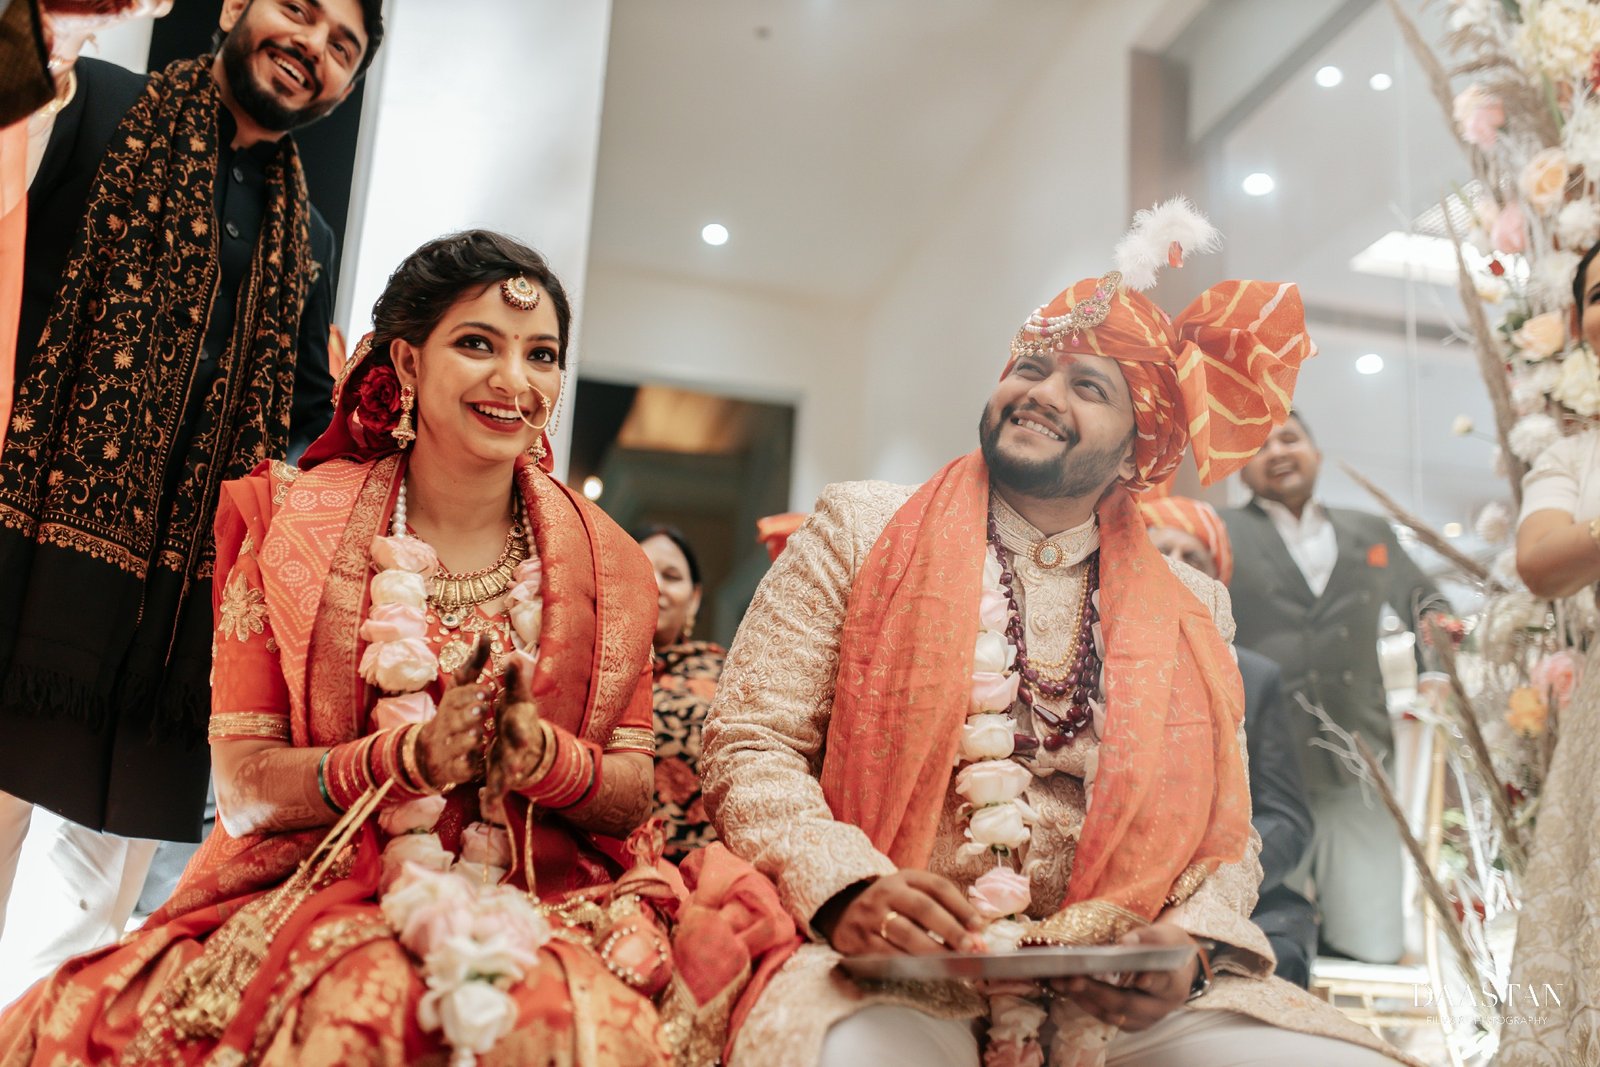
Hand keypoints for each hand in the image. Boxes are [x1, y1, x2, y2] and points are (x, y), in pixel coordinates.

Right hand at [414, 641, 489, 789]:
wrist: (429, 750)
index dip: (472, 694)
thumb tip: (486, 634)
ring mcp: (447, 746)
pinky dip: (465, 766)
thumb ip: (475, 663)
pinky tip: (474, 763)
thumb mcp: (461, 686)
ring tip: (477, 735)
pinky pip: (457, 768)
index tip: (489, 690)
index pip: (459, 696)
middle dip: (468, 714)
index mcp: (451, 703)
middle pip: (456, 719)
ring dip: (465, 739)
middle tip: (482, 710)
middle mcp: (446, 724)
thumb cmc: (453, 711)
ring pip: (456, 743)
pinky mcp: (452, 768)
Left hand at [485, 657, 545, 801]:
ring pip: (507, 775)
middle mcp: (518, 744)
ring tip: (496, 795)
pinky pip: (497, 787)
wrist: (525, 737)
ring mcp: (510, 761)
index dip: (523, 732)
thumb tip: (514, 656)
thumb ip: (516, 678)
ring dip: (503, 784)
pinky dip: (493, 797)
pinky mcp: (501, 774)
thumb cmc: (519, 712)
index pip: (523, 726)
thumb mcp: (518, 694)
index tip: (522, 736)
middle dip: (515, 762)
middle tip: (513, 770)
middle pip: (518, 755)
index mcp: (522, 723)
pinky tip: (487, 806)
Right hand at [823, 870, 986, 956]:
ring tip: (953, 964)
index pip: (938, 887)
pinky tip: (926, 972)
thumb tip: (978, 938)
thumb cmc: (889, 907)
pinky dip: (910, 965)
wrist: (840, 911)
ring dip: (933, 951)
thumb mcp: (910, 895)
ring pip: (906, 933)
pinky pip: (889, 955)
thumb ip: (943, 911)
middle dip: (950, 929)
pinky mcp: (860, 940)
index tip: (979, 926)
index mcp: (904, 878)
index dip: (961, 906)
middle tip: (971, 948)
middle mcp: (886, 892)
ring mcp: (871, 915)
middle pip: (923, 908)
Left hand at [1047, 921, 1198, 1031]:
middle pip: (1128, 1003)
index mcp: (1174, 983)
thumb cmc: (1166, 948)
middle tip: (1072, 979)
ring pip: (1113, 1014)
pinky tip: (1067, 988)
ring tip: (1059, 982)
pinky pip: (1106, 1017)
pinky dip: (1085, 1003)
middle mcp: (1160, 1007)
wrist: (1175, 969)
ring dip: (1083, 998)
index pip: (1163, 984)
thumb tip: (1123, 944)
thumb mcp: (1162, 935)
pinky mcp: (1130, 1023)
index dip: (1151, 981)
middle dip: (1097, 991)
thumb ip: (1144, 938)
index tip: (1139, 979)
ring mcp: (1145, 1019)